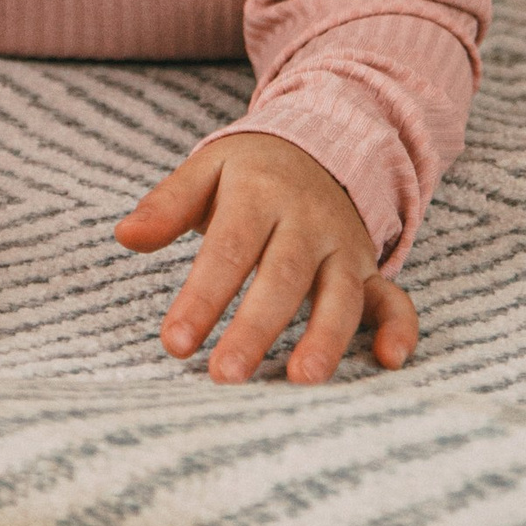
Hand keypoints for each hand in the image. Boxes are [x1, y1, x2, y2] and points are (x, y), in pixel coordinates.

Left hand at [115, 130, 416, 385]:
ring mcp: (343, 247)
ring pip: (339, 295)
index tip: (175, 343)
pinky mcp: (369, 270)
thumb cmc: (250, 173)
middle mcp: (307, 222)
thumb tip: (125, 235)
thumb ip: (167, 204)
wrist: (322, 144)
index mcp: (260, 193)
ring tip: (301, 381)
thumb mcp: (208, 170)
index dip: (203, 297)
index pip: (230, 248)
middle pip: (283, 277)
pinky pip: (393, 298)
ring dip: (324, 338)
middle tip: (224, 376)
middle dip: (255, 328)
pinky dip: (399, 328)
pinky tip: (390, 361)